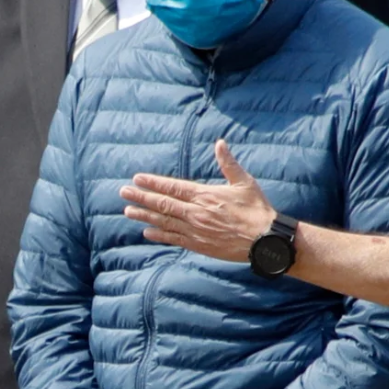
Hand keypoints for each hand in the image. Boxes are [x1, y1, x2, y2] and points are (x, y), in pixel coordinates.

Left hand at [121, 140, 275, 262]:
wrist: (265, 241)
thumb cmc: (256, 210)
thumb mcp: (244, 182)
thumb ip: (228, 163)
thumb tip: (220, 143)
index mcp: (205, 195)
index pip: (172, 187)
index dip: (153, 183)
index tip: (137, 179)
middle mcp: (196, 213)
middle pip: (162, 204)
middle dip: (141, 198)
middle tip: (124, 193)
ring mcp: (196, 230)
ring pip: (164, 222)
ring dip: (145, 216)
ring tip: (128, 212)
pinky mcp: (199, 245)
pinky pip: (174, 239)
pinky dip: (159, 235)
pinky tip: (147, 232)